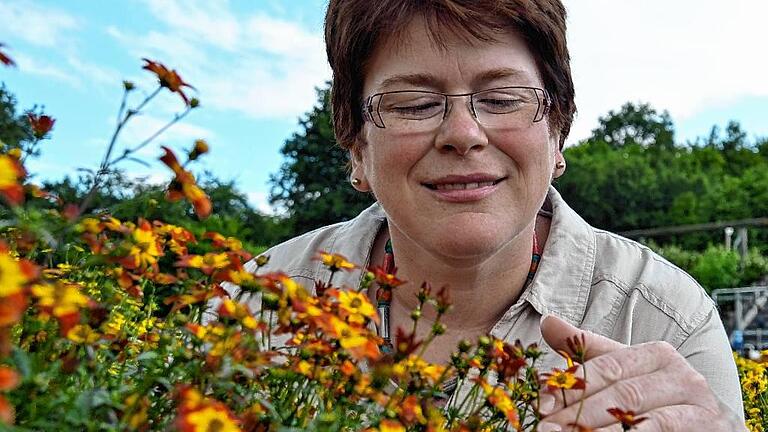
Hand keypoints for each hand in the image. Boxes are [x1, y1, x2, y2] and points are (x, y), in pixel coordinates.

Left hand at [536, 315, 743, 430]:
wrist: (709, 428)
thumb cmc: (658, 400)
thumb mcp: (624, 374)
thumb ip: (588, 352)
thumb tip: (548, 322)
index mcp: (657, 354)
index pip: (606, 368)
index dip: (572, 386)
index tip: (541, 405)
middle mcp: (681, 374)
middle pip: (621, 393)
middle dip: (580, 414)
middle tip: (547, 429)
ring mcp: (698, 404)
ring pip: (641, 419)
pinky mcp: (709, 428)